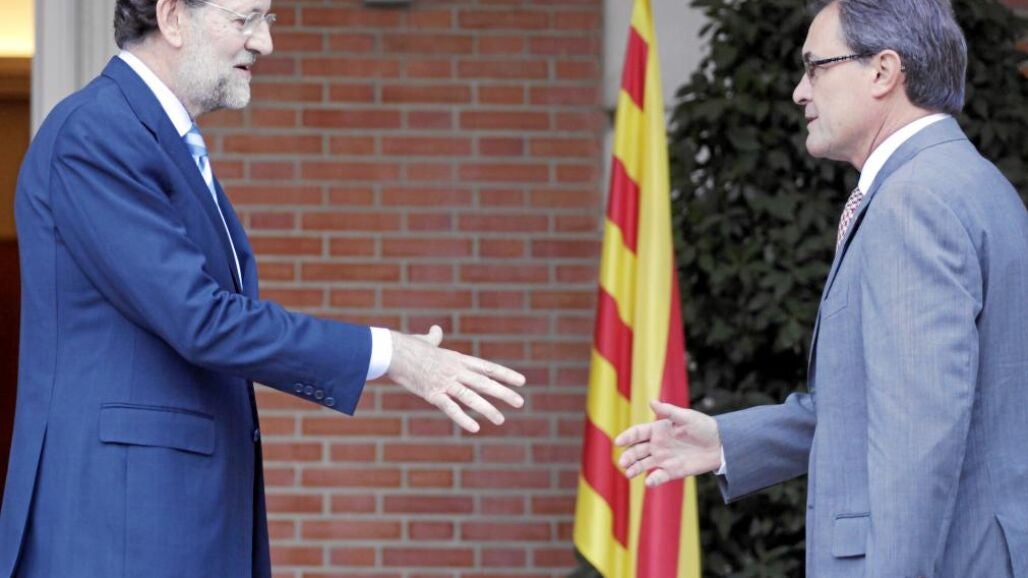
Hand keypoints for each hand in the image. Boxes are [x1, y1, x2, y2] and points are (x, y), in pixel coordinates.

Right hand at [386, 325, 525, 432]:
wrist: (392, 351)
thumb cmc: (407, 346)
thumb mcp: (425, 341)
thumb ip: (434, 337)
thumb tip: (436, 329)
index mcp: (457, 359)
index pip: (487, 367)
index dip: (505, 374)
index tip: (521, 381)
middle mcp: (455, 370)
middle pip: (484, 383)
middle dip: (504, 393)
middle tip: (520, 402)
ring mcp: (444, 382)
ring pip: (471, 397)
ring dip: (487, 409)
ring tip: (501, 420)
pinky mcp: (432, 393)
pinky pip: (450, 408)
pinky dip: (463, 418)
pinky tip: (475, 427)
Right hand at [615, 400, 721, 486]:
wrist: (720, 445)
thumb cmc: (703, 426)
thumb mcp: (686, 417)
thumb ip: (669, 411)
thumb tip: (651, 402)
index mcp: (658, 430)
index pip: (638, 433)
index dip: (627, 437)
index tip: (618, 441)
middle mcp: (657, 445)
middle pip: (637, 450)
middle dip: (628, 456)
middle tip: (623, 462)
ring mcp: (663, 459)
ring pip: (644, 464)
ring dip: (635, 469)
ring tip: (628, 473)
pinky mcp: (672, 471)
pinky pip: (659, 476)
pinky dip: (653, 480)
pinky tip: (648, 482)